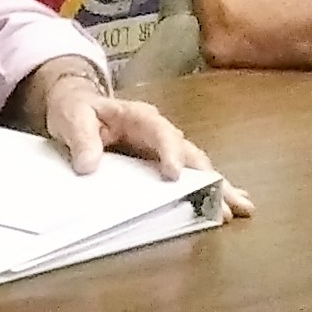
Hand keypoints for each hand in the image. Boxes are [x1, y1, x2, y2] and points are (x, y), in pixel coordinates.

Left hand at [22, 65, 254, 215]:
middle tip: (225, 201)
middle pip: (190, 153)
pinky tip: (226, 206)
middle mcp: (159, 131)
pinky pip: (189, 176)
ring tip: (238, 207)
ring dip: (218, 187)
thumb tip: (88, 166)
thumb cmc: (76, 109)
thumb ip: (82, 139)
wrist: (77, 104)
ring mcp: (164, 147)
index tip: (174, 175)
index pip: (160, 131)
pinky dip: (209, 190)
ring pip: (197, 166)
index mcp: (139, 116)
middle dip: (209, 178)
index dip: (170, 152)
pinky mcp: (162, 162)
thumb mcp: (72, 118)